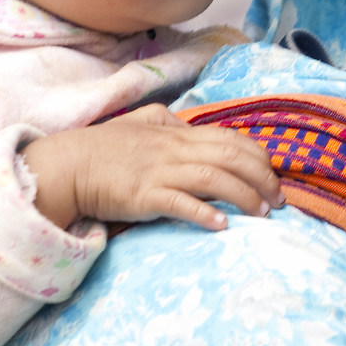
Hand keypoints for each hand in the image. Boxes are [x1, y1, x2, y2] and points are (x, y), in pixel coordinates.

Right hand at [22, 107, 282, 230]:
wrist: (66, 165)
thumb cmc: (102, 148)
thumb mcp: (138, 123)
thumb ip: (166, 120)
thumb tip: (185, 122)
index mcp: (176, 132)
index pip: (230, 139)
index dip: (258, 156)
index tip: (273, 175)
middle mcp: (173, 149)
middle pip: (231, 158)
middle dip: (262, 179)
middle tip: (279, 200)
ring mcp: (159, 172)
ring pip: (214, 179)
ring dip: (244, 197)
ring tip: (262, 214)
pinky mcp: (144, 196)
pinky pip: (181, 203)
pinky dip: (205, 213)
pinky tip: (222, 225)